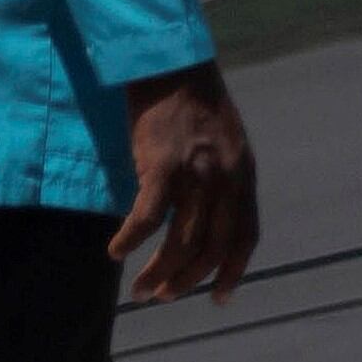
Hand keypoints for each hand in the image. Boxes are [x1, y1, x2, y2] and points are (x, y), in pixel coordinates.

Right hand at [112, 61, 257, 304]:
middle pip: (212, 249)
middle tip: (163, 296)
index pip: (245, 237)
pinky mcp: (160, 165)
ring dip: (159, 272)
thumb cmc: (191, 102)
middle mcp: (225, 179)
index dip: (233, 273)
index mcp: (244, 176)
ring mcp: (195, 174)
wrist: (170, 62)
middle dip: (187, 281)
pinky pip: (147, 219)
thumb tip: (207, 218)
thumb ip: (223, 179)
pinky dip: (130, 241)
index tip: (217, 298)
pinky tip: (116, 252)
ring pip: (180, 242)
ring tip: (140, 290)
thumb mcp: (226, 142)